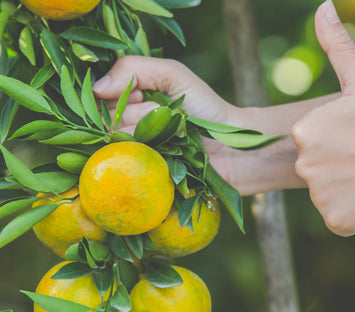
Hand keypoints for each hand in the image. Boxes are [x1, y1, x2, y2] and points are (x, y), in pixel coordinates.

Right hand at [93, 56, 294, 194]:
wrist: (234, 148)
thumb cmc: (206, 108)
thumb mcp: (173, 75)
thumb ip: (134, 69)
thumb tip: (96, 87)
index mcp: (131, 102)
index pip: (99, 98)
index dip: (119, 96)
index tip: (145, 96)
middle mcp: (128, 128)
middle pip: (105, 121)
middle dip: (135, 115)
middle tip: (163, 113)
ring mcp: (136, 153)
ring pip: (116, 143)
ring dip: (144, 134)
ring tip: (172, 134)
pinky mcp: (144, 175)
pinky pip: (128, 166)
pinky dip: (146, 156)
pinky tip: (166, 153)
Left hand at [292, 1, 354, 235]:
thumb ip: (336, 45)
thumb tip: (322, 7)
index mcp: (302, 132)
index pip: (312, 144)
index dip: (339, 142)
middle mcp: (302, 165)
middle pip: (318, 170)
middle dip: (339, 165)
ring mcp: (320, 196)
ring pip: (328, 193)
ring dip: (347, 187)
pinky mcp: (336, 221)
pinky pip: (339, 216)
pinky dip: (353, 210)